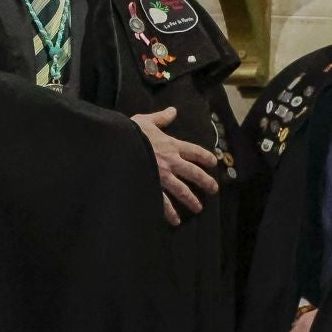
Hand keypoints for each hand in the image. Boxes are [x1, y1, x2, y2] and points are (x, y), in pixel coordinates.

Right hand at [132, 106, 221, 226]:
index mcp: (171, 145)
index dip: (206, 157)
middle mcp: (171, 161)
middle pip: (194, 173)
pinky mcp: (152, 186)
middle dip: (206, 182)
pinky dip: (170, 213)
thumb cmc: (130, 131)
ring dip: (192, 200)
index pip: (194, 151)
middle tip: (214, 190)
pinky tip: (175, 221)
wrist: (117, 144)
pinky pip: (163, 202)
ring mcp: (162, 176)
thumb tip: (172, 110)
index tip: (214, 163)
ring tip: (198, 208)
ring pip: (182, 190)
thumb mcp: (146, 120)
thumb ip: (161, 118)